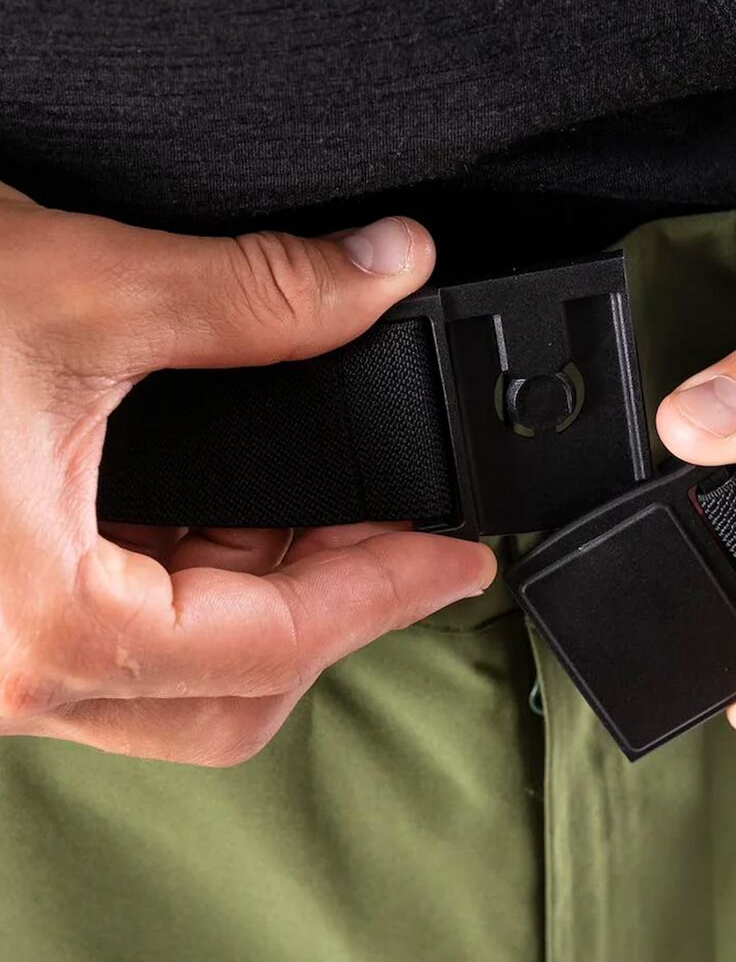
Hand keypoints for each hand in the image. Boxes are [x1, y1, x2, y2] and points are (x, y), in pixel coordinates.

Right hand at [0, 184, 494, 763]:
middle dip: (331, 610)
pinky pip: (114, 648)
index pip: (278, 643)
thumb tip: (381, 269)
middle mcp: (2, 676)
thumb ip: (250, 295)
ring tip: (321, 512)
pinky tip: (219, 519)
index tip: (464, 563)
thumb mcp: (64, 292)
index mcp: (36, 626)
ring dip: (261, 606)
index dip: (391, 594)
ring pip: (174, 682)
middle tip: (399, 529)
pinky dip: (188, 592)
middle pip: (234, 691)